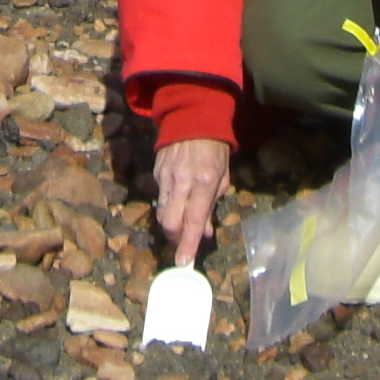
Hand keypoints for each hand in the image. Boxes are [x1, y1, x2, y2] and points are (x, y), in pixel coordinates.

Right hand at [152, 137, 231, 266]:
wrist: (193, 117)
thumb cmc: (215, 149)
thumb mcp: (222, 178)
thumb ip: (211, 206)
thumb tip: (204, 232)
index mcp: (204, 182)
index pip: (194, 221)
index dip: (189, 244)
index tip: (184, 262)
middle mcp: (183, 181)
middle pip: (169, 222)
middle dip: (175, 238)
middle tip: (183, 242)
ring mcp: (166, 176)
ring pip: (161, 212)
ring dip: (170, 224)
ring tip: (180, 224)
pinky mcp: (156, 171)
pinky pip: (160, 196)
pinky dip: (168, 205)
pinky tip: (177, 199)